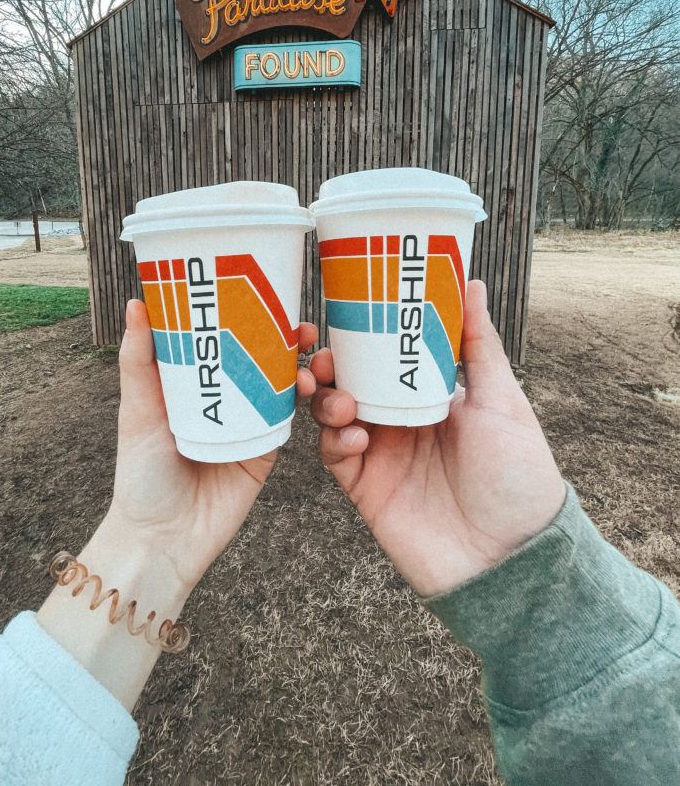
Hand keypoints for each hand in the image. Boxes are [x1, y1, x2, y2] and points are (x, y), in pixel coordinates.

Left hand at [109, 298, 317, 593]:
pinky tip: (309, 384)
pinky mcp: (265, 449)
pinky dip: (302, 399)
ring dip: (298, 365)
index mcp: (191, 383)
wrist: (165, 540)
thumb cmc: (141, 475)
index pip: (221, 337)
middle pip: (258, 356)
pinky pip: (287, 418)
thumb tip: (136, 302)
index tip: (263, 286)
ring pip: (279, 383)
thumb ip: (139, 361)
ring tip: (307, 358)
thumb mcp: (137, 410)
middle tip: (301, 323)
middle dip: (283, 335)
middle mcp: (222, 398)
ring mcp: (246, 422)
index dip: (243, 311)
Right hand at [310, 280, 564, 596]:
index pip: (387, 356)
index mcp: (431, 396)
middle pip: (351, 382)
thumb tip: (472, 283)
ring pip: (334, 415)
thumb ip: (479, 345)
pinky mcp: (366, 490)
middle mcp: (402, 422)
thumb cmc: (518, 477)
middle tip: (325, 357)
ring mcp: (382, 455)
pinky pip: (335, 456)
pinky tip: (357, 437)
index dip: (363, 336)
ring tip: (342, 400)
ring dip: (328, 400)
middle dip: (331, 366)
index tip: (346, 312)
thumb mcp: (503, 402)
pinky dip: (336, 440)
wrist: (511, 559)